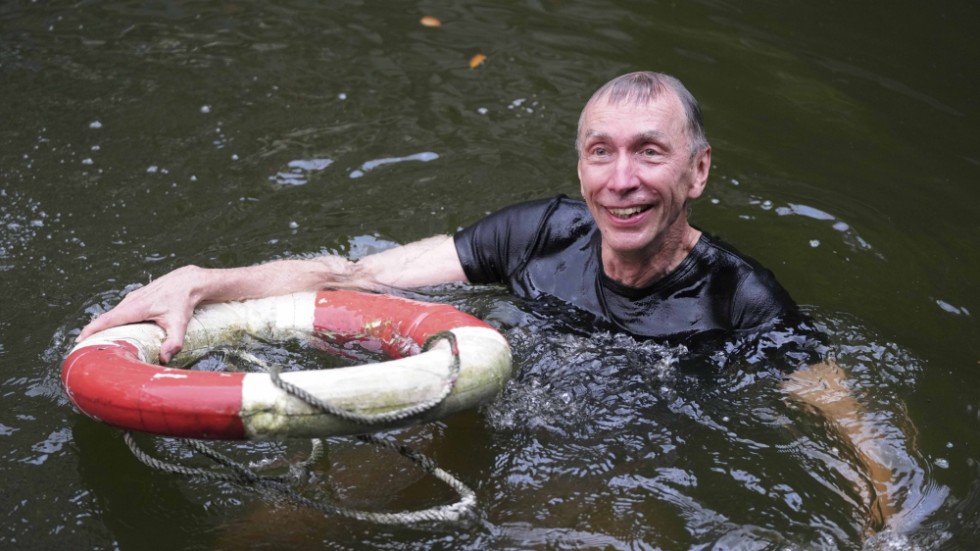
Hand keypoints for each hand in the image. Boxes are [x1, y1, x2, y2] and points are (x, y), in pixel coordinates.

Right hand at [77, 265, 205, 363]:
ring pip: (114, 315)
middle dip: (94, 333)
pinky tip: (116, 333)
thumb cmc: (182, 301)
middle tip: (86, 351)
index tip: (79, 341)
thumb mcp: (180, 323)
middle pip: (107, 319)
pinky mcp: (136, 299)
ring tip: (97, 345)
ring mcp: (132, 299)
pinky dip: (114, 322)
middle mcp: (130, 302)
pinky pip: (121, 312)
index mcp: (135, 307)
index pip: (107, 319)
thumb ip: (174, 342)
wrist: (188, 281)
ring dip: (104, 328)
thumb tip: (164, 358)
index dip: (92, 330)